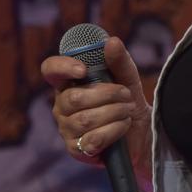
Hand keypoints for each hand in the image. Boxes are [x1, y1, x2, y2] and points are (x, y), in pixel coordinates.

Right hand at [41, 36, 151, 173]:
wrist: (141, 133)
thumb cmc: (127, 101)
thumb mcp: (128, 79)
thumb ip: (120, 61)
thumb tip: (112, 41)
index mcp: (68, 83)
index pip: (50, 70)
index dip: (62, 67)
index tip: (83, 69)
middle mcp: (61, 106)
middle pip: (74, 98)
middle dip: (107, 95)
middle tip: (126, 95)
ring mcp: (66, 129)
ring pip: (86, 119)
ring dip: (115, 112)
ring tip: (128, 111)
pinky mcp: (76, 150)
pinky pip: (93, 140)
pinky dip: (114, 131)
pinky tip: (123, 127)